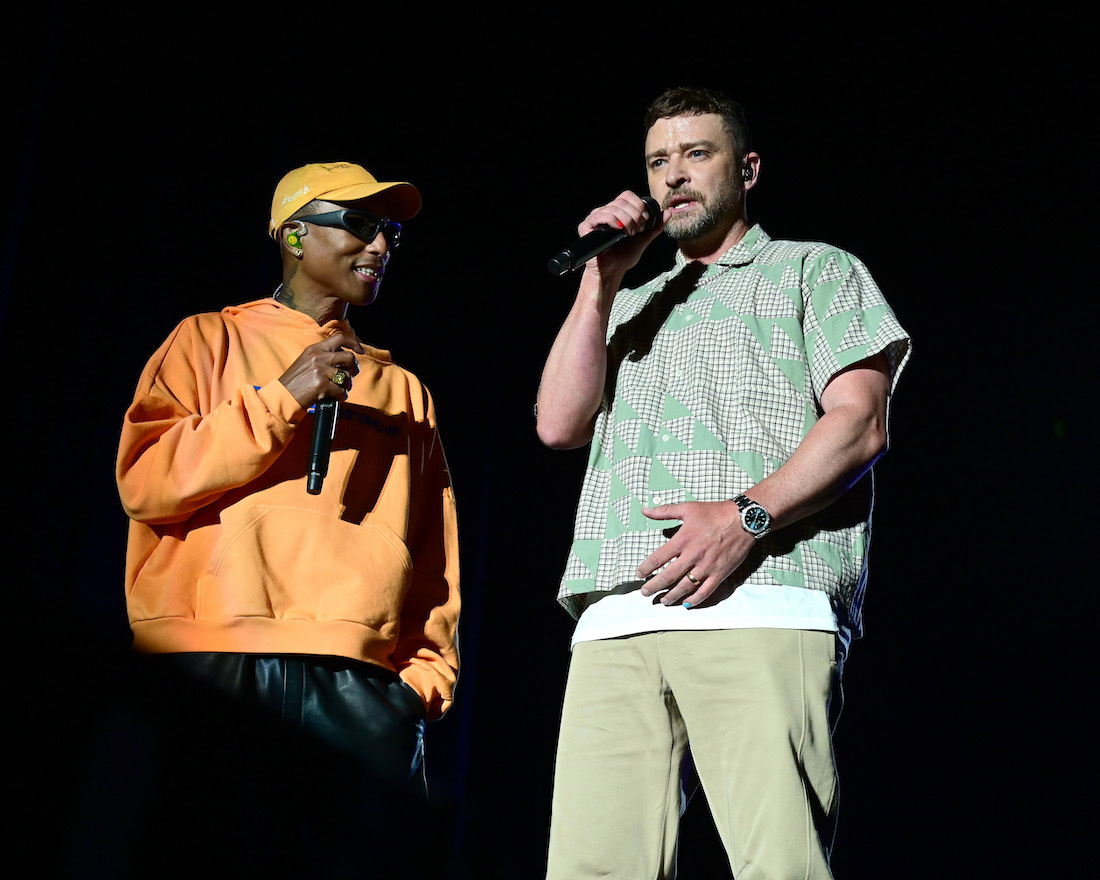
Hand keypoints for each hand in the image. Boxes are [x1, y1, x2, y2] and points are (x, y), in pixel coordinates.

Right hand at [279, 332, 363, 409]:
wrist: (282, 396)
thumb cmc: (295, 381)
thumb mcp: (306, 361)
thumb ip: (323, 356)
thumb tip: (344, 358)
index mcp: (315, 349)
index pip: (340, 338)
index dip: (354, 343)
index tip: (361, 351)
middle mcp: (318, 357)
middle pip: (349, 358)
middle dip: (354, 368)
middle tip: (351, 376)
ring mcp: (320, 371)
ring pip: (347, 377)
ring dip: (347, 386)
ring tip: (340, 390)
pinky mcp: (322, 386)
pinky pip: (342, 392)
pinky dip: (342, 397)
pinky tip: (335, 398)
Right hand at [580, 191, 666, 276]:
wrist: (612, 271)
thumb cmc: (624, 257)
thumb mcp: (643, 239)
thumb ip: (655, 226)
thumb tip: (668, 212)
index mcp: (616, 212)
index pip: (627, 195)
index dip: (638, 204)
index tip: (644, 220)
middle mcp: (604, 212)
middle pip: (621, 201)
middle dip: (635, 214)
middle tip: (638, 229)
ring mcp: (595, 218)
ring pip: (613, 208)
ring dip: (626, 220)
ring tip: (629, 233)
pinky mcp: (586, 227)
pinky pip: (600, 216)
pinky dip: (612, 220)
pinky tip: (618, 230)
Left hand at [635, 501, 753, 606]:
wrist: (743, 519)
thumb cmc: (715, 512)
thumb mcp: (688, 508)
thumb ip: (664, 511)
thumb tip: (645, 511)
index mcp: (683, 539)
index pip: (658, 558)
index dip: (646, 568)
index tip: (639, 574)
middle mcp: (693, 555)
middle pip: (668, 576)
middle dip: (654, 586)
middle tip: (644, 592)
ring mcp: (707, 566)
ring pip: (685, 587)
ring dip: (671, 596)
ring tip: (663, 600)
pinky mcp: (720, 573)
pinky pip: (705, 591)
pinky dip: (694, 600)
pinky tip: (686, 604)